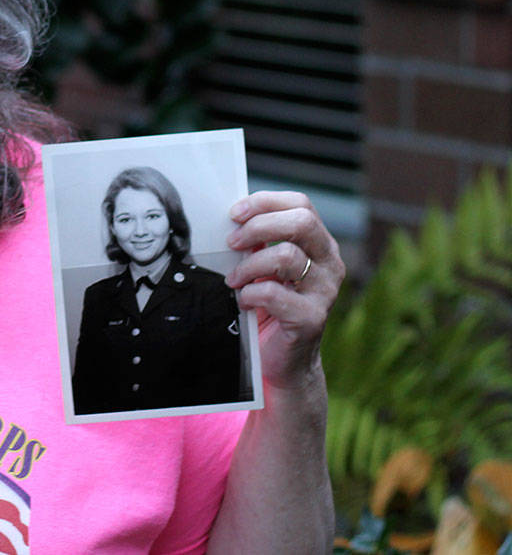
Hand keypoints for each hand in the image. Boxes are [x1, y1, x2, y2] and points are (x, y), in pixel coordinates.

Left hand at [224, 191, 345, 389]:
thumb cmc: (271, 307)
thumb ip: (258, 242)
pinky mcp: (312, 318)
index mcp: (319, 244)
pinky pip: (274, 293)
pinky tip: (243, 302)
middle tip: (232, 242)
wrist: (284, 360)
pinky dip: (250, 294)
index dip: (266, 202)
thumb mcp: (265, 267)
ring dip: (249, 265)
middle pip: (301, 222)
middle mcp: (330, 264)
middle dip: (258, 226)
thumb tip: (233, 219)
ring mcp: (325, 291)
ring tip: (234, 279)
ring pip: (286, 255)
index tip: (235, 213)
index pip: (301, 204)